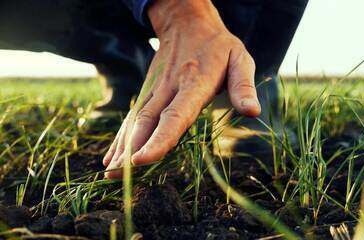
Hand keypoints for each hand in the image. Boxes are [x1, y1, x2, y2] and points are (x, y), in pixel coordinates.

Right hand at [103, 0, 260, 177]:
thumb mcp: (240, 59)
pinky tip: (112, 156)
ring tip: (110, 172)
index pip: (175, 114)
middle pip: (148, 121)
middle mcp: (170, 87)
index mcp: (194, 82)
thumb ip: (244, 86)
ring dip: (123, 147)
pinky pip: (133, 116)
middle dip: (132, 150)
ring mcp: (155, 89)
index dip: (159, 139)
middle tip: (118, 175)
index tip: (141, 160)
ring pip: (136, 120)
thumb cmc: (218, 46)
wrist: (187, 22)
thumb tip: (252, 113)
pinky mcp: (148, 90)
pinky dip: (121, 137)